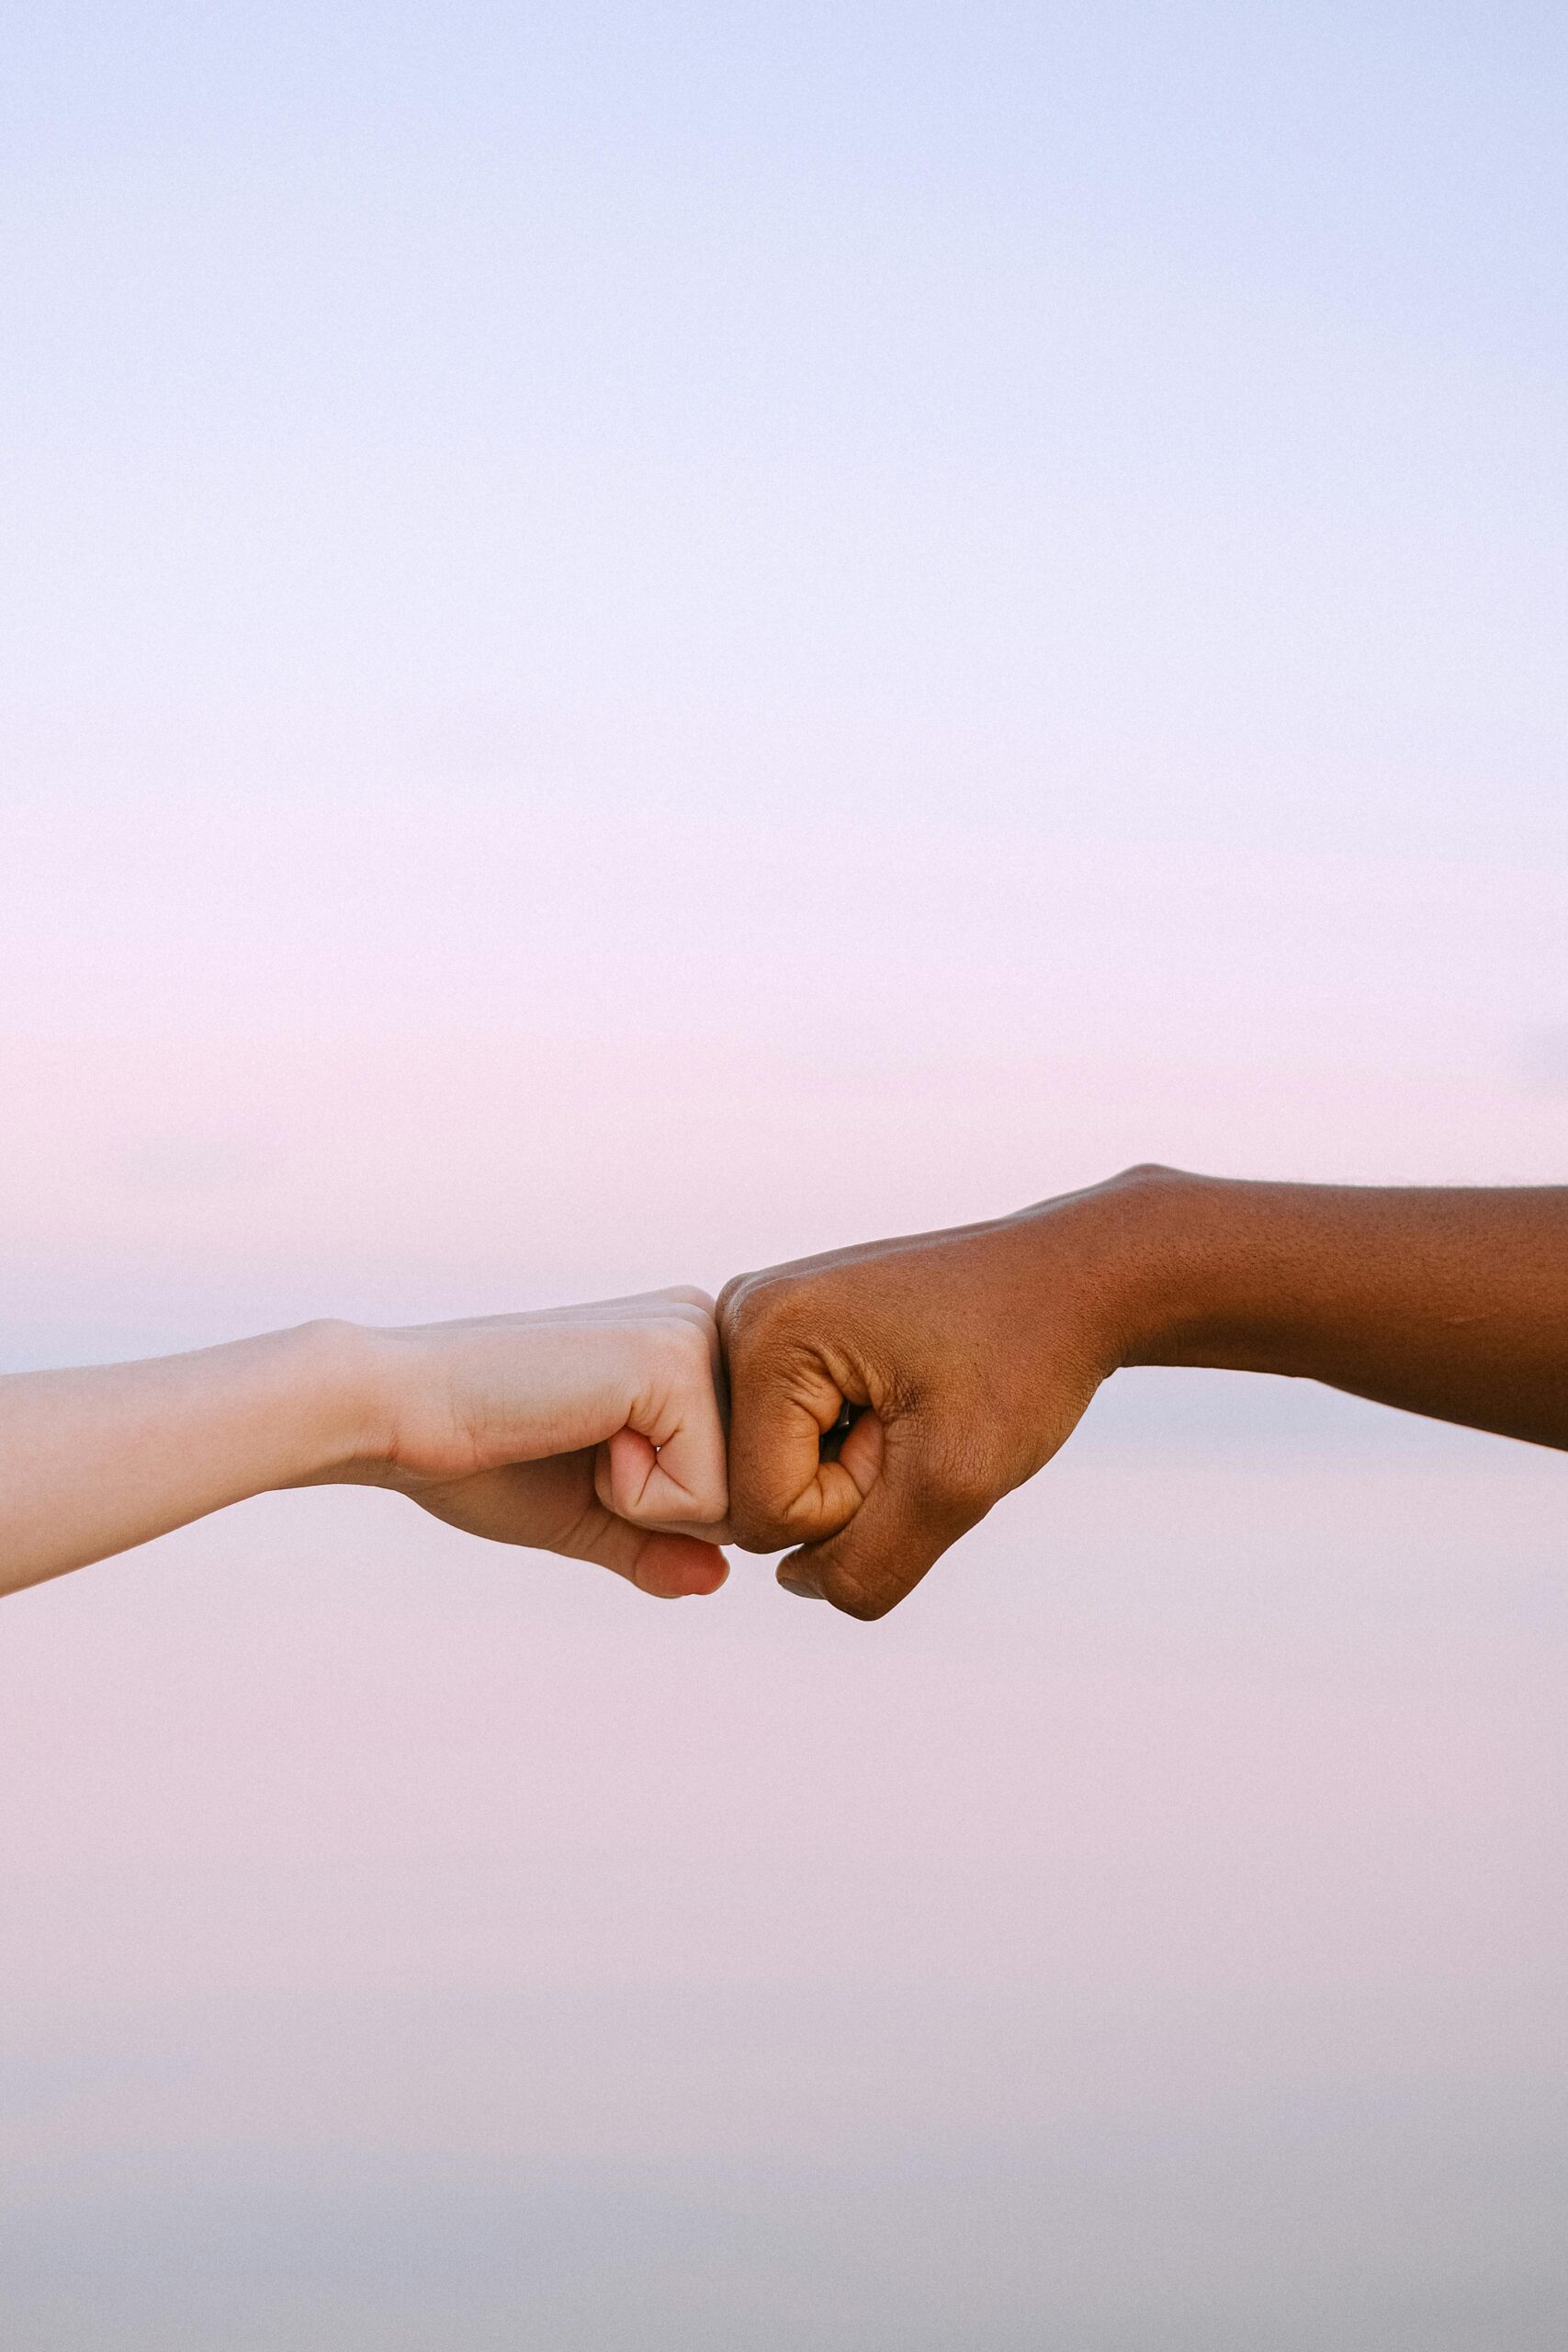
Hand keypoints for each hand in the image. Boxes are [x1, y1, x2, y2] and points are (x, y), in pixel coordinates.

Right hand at [348, 1288, 731, 1598]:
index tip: (583, 1454)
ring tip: (575, 1438)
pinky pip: (706, 1495)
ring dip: (648, 1504)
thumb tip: (723, 1580)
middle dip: (667, 1512)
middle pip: (756, 1491)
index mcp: (690, 1349)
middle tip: (577, 1449)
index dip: (665, 1512)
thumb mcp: (587, 1514)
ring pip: (742, 1499)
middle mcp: (708, 1326)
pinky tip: (574, 1435)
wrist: (394, 1414)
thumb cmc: (479, 1457)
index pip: (744, 1481)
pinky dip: (633, 1498)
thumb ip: (657, 1545)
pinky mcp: (674, 1362)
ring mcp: (695, 1337)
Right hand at [718, 1182, 1150, 1617]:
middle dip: (849, 1487)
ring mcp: (756, 1323)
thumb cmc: (1025, 1359)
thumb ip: (867, 1566)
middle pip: (756, 1495)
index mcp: (762, 1333)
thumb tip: (795, 1580)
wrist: (1071, 1283)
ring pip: (774, 1475)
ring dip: (853, 1470)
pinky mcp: (782, 1337)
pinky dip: (850, 1446)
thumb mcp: (956, 1483)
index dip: (855, 1506)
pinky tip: (898, 1398)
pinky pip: (791, 1444)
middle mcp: (738, 1317)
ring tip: (913, 1404)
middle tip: (920, 1417)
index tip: (920, 1431)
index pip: (763, 1514)